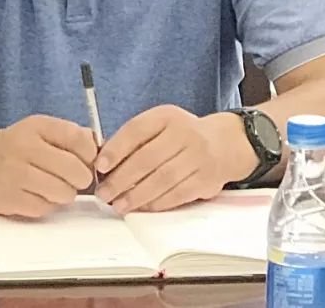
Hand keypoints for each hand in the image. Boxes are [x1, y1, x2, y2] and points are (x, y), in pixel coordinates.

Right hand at [0, 115, 97, 218]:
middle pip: (74, 170)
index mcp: (36, 127)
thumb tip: (100, 151)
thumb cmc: (19, 145)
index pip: (78, 139)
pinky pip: (44, 209)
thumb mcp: (42, 129)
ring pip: (63, 193)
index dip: (91, 153)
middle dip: (82, 177)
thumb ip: (72, 136)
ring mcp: (14, 175)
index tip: (88, 159)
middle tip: (76, 178)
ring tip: (56, 185)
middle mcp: (24, 148)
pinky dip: (47, 204)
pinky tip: (39, 194)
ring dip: (65, 193)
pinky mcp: (8, 199)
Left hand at [94, 105, 242, 213]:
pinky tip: (142, 207)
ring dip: (137, 195)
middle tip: (104, 193)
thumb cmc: (180, 136)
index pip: (137, 130)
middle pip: (148, 158)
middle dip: (122, 179)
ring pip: (162, 179)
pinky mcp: (206, 179)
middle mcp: (184, 133)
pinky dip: (157, 203)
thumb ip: (135, 140)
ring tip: (119, 205)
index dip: (116, 148)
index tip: (100, 166)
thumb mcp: (160, 126)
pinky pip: (178, 194)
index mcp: (167, 116)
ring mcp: (198, 157)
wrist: (224, 143)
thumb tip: (104, 164)